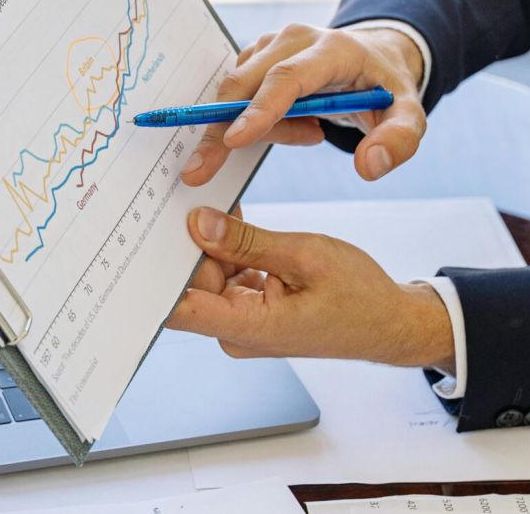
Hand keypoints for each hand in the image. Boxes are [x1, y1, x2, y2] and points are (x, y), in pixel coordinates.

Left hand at [167, 207, 453, 368]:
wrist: (388, 323)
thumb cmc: (359, 296)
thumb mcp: (305, 255)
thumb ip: (248, 241)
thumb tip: (199, 223)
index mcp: (249, 328)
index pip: (178, 309)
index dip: (153, 276)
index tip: (141, 239)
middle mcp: (237, 331)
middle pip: (191, 283)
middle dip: (189, 243)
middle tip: (188, 197)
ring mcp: (243, 323)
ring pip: (208, 276)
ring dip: (213, 244)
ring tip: (217, 206)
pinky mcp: (250, 311)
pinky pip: (227, 277)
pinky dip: (230, 252)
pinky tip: (236, 224)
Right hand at [181, 24, 426, 185]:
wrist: (372, 61)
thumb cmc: (385, 90)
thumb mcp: (408, 116)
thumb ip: (399, 141)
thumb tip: (368, 166)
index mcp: (332, 49)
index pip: (287, 78)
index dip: (258, 110)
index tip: (232, 140)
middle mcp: (294, 39)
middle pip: (245, 84)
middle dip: (219, 129)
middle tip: (200, 171)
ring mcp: (270, 45)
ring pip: (239, 93)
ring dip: (260, 128)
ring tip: (310, 133)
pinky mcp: (257, 57)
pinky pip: (239, 96)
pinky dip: (257, 122)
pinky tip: (298, 126)